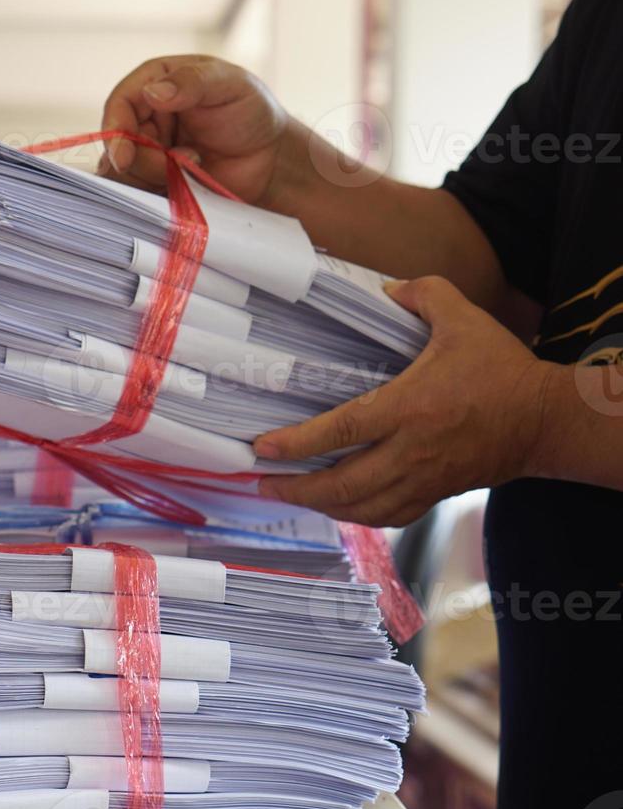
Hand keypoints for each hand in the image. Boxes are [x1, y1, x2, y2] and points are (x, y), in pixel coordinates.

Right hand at [98, 54, 290, 203]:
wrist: (271, 159)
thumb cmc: (253, 113)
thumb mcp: (229, 85)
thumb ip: (192, 82)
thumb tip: (153, 92)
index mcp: (158, 82)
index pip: (119, 104)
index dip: (115, 130)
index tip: (124, 156)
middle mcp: (147, 115)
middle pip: (118, 143)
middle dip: (141, 159)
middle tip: (174, 164)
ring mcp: (150, 149)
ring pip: (124, 171)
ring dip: (153, 176)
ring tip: (191, 166)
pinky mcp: (157, 179)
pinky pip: (140, 191)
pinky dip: (157, 192)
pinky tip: (185, 183)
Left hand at [252, 276, 560, 526]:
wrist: (546, 420)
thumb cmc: (501, 369)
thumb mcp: (463, 319)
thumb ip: (423, 295)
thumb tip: (385, 291)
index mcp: (410, 407)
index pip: (342, 430)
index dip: (297, 443)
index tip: (262, 448)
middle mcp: (411, 451)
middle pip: (343, 484)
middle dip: (296, 488)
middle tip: (262, 483)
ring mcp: (424, 479)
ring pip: (363, 508)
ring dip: (321, 506)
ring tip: (291, 495)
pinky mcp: (436, 494)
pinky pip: (389, 516)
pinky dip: (358, 516)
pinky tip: (339, 506)